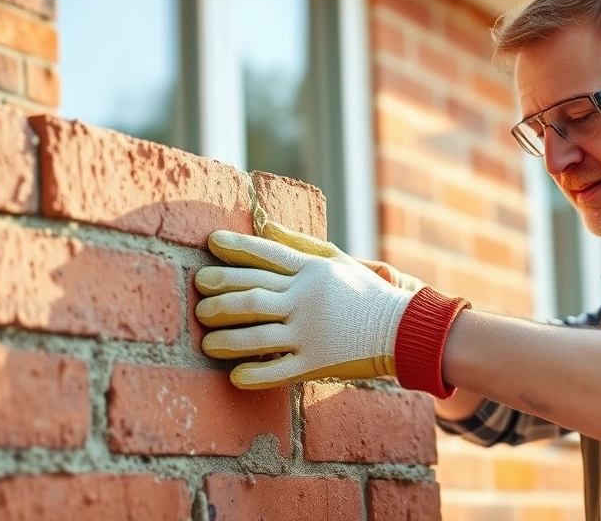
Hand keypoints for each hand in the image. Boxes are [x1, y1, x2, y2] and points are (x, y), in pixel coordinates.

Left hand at [194, 222, 412, 388]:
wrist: (402, 328)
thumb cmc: (366, 292)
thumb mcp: (336, 260)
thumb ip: (300, 244)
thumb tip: (264, 225)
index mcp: (311, 272)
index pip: (266, 255)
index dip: (235, 248)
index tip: (210, 244)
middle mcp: (306, 300)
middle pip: (252, 294)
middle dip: (220, 294)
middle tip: (198, 295)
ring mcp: (310, 333)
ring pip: (256, 334)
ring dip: (225, 337)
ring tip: (206, 341)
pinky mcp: (316, 362)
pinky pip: (278, 371)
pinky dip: (253, 374)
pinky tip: (234, 375)